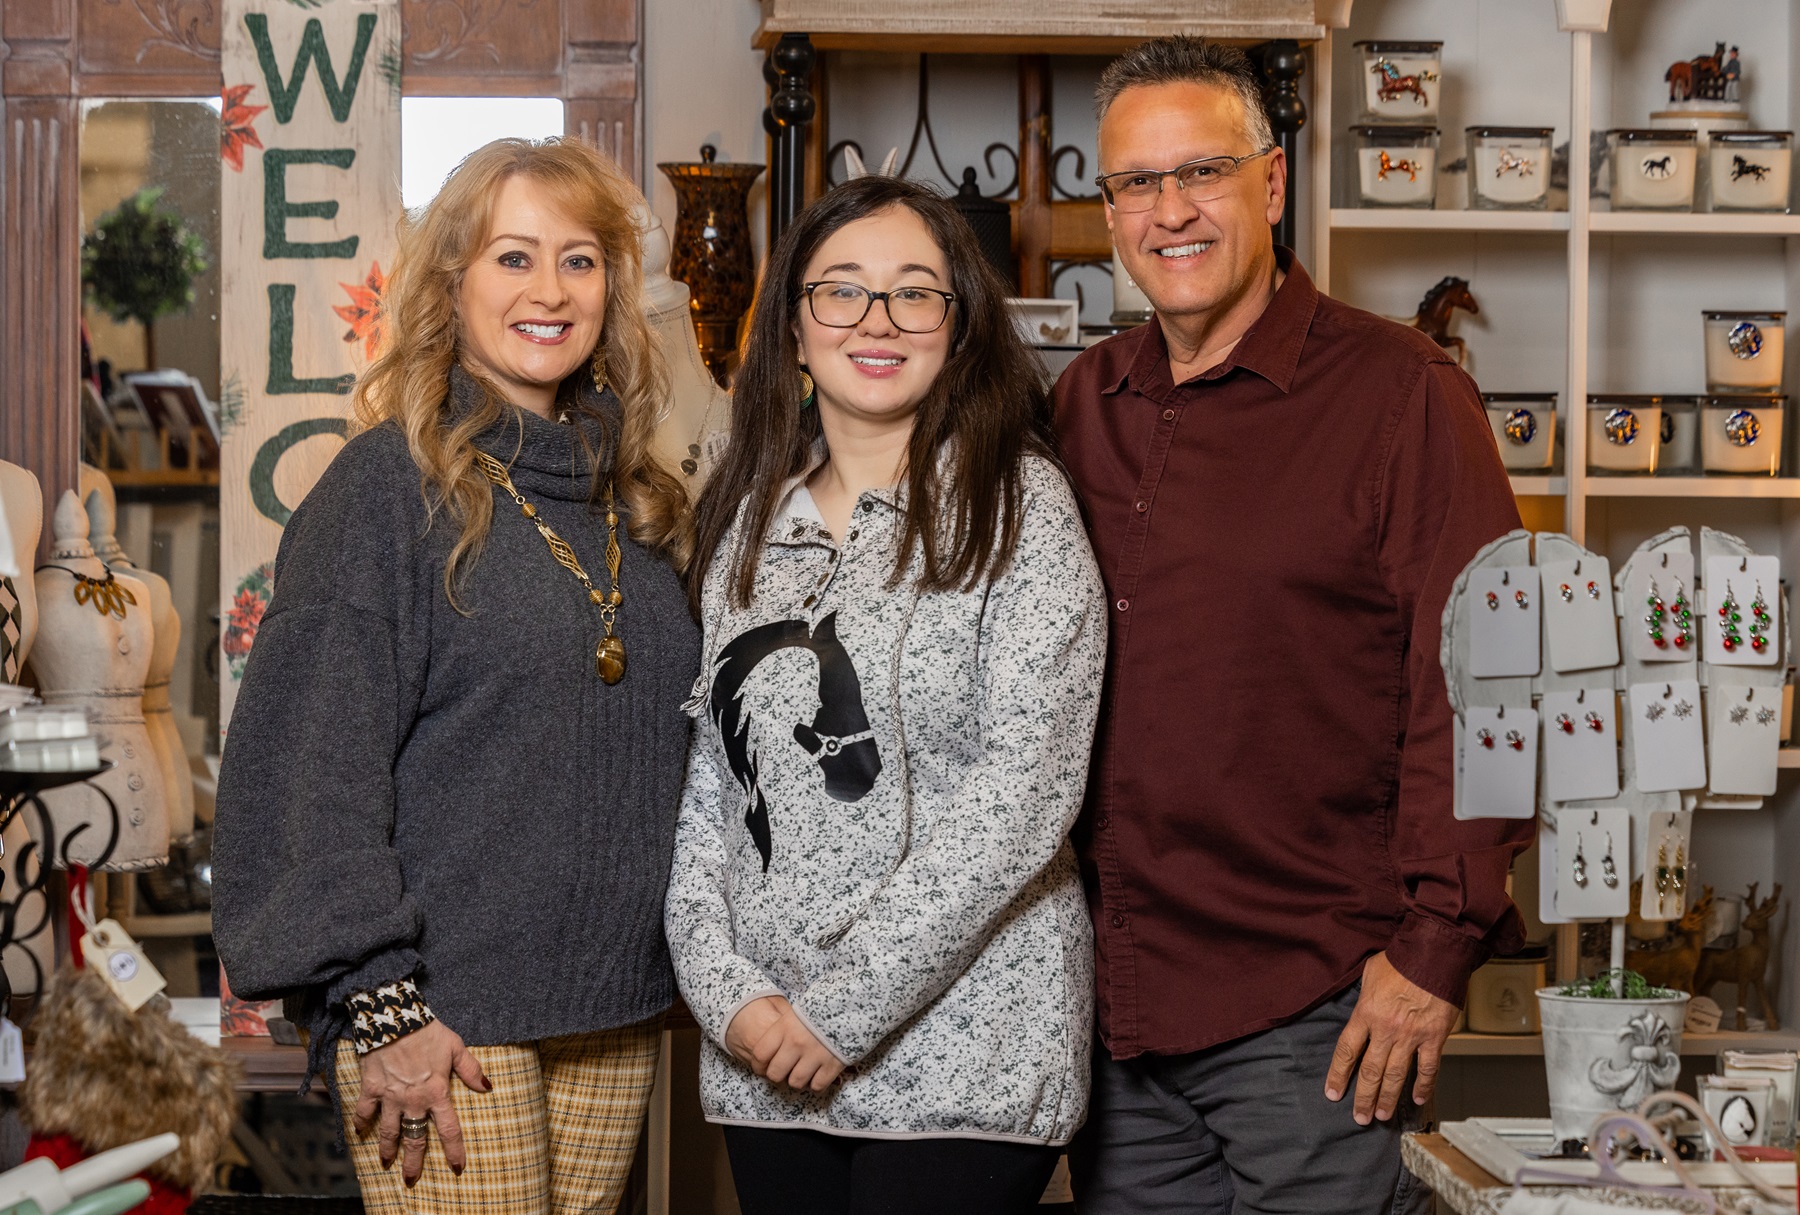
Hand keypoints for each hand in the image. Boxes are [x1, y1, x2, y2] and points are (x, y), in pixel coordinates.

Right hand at [352, 1020, 490, 1184]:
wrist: (395, 1018)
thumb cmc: (428, 1031)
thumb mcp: (456, 1047)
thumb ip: (471, 1070)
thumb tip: (488, 1087)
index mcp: (437, 1093)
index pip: (449, 1130)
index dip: (454, 1151)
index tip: (457, 1168)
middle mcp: (413, 1101)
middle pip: (415, 1139)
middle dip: (414, 1162)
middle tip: (411, 1180)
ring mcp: (390, 1097)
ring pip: (388, 1132)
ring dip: (387, 1149)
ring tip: (386, 1162)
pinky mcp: (371, 1088)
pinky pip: (364, 1111)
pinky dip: (360, 1122)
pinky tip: (359, 1132)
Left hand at [731, 995, 844, 1092]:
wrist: (852, 1003)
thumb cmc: (820, 1008)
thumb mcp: (795, 1013)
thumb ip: (781, 1031)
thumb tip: (769, 1052)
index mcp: (784, 1027)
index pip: (760, 1054)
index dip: (759, 1065)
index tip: (764, 1067)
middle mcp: (796, 1042)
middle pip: (775, 1073)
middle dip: (779, 1075)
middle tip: (785, 1071)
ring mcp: (815, 1055)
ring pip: (796, 1082)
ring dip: (798, 1079)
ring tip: (804, 1071)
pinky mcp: (833, 1065)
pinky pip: (817, 1085)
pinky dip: (817, 1083)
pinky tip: (819, 1073)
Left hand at [1324, 952, 1459, 1125]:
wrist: (1434, 953)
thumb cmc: (1401, 959)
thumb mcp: (1369, 974)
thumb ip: (1364, 996)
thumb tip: (1361, 1007)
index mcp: (1366, 1013)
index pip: (1347, 1051)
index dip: (1338, 1075)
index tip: (1333, 1093)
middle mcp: (1386, 1029)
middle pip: (1370, 1071)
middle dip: (1363, 1097)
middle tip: (1360, 1116)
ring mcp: (1411, 1036)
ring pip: (1396, 1075)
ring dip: (1388, 1098)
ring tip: (1382, 1115)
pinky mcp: (1434, 1037)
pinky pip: (1428, 1068)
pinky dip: (1423, 1086)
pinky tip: (1417, 1099)